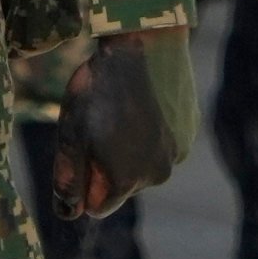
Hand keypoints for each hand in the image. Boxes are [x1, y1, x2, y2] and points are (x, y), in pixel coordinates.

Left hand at [49, 25, 195, 220]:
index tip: (83, 146)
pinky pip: (162, 144)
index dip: (84, 179)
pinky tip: (143, 102)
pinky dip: (150, 131)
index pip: (97, 205)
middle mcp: (157, 175)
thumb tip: (68, 213)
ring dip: (129, 147)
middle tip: (100, 123)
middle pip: (121, 184)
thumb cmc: (98, 89)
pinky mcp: (189, 132)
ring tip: (122, 110)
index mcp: (126, 181)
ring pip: (142, 163)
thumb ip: (68, 179)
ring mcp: (177, 153)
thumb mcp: (71, 134)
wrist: (140, 44)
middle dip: (107, 164)